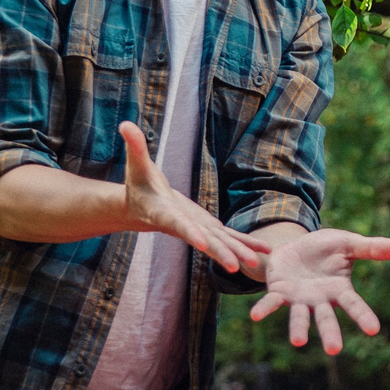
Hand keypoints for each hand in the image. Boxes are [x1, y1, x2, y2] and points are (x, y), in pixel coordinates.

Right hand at [118, 120, 266, 274]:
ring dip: (238, 251)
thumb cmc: (138, 185)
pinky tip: (263, 250)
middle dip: (219, 252)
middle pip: (203, 241)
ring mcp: (198, 230)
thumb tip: (125, 123)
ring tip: (255, 262)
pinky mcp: (208, 228)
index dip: (190, 233)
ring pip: (220, 243)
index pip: (179, 225)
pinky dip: (245, 243)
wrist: (143, 207)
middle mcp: (184, 227)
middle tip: (234, 265)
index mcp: (166, 215)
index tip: (202, 244)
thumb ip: (134, 147)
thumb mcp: (136, 166)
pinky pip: (229, 237)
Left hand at [248, 227, 389, 353]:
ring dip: (298, 329)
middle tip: (335, 350)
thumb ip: (371, 248)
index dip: (363, 316)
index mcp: (339, 290)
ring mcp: (299, 299)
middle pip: (326, 319)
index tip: (374, 329)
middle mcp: (319, 300)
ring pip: (299, 317)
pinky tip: (255, 316)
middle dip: (330, 333)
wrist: (294, 245)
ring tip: (298, 342)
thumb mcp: (347, 243)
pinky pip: (271, 303)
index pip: (354, 305)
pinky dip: (264, 309)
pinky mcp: (279, 293)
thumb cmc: (325, 248)